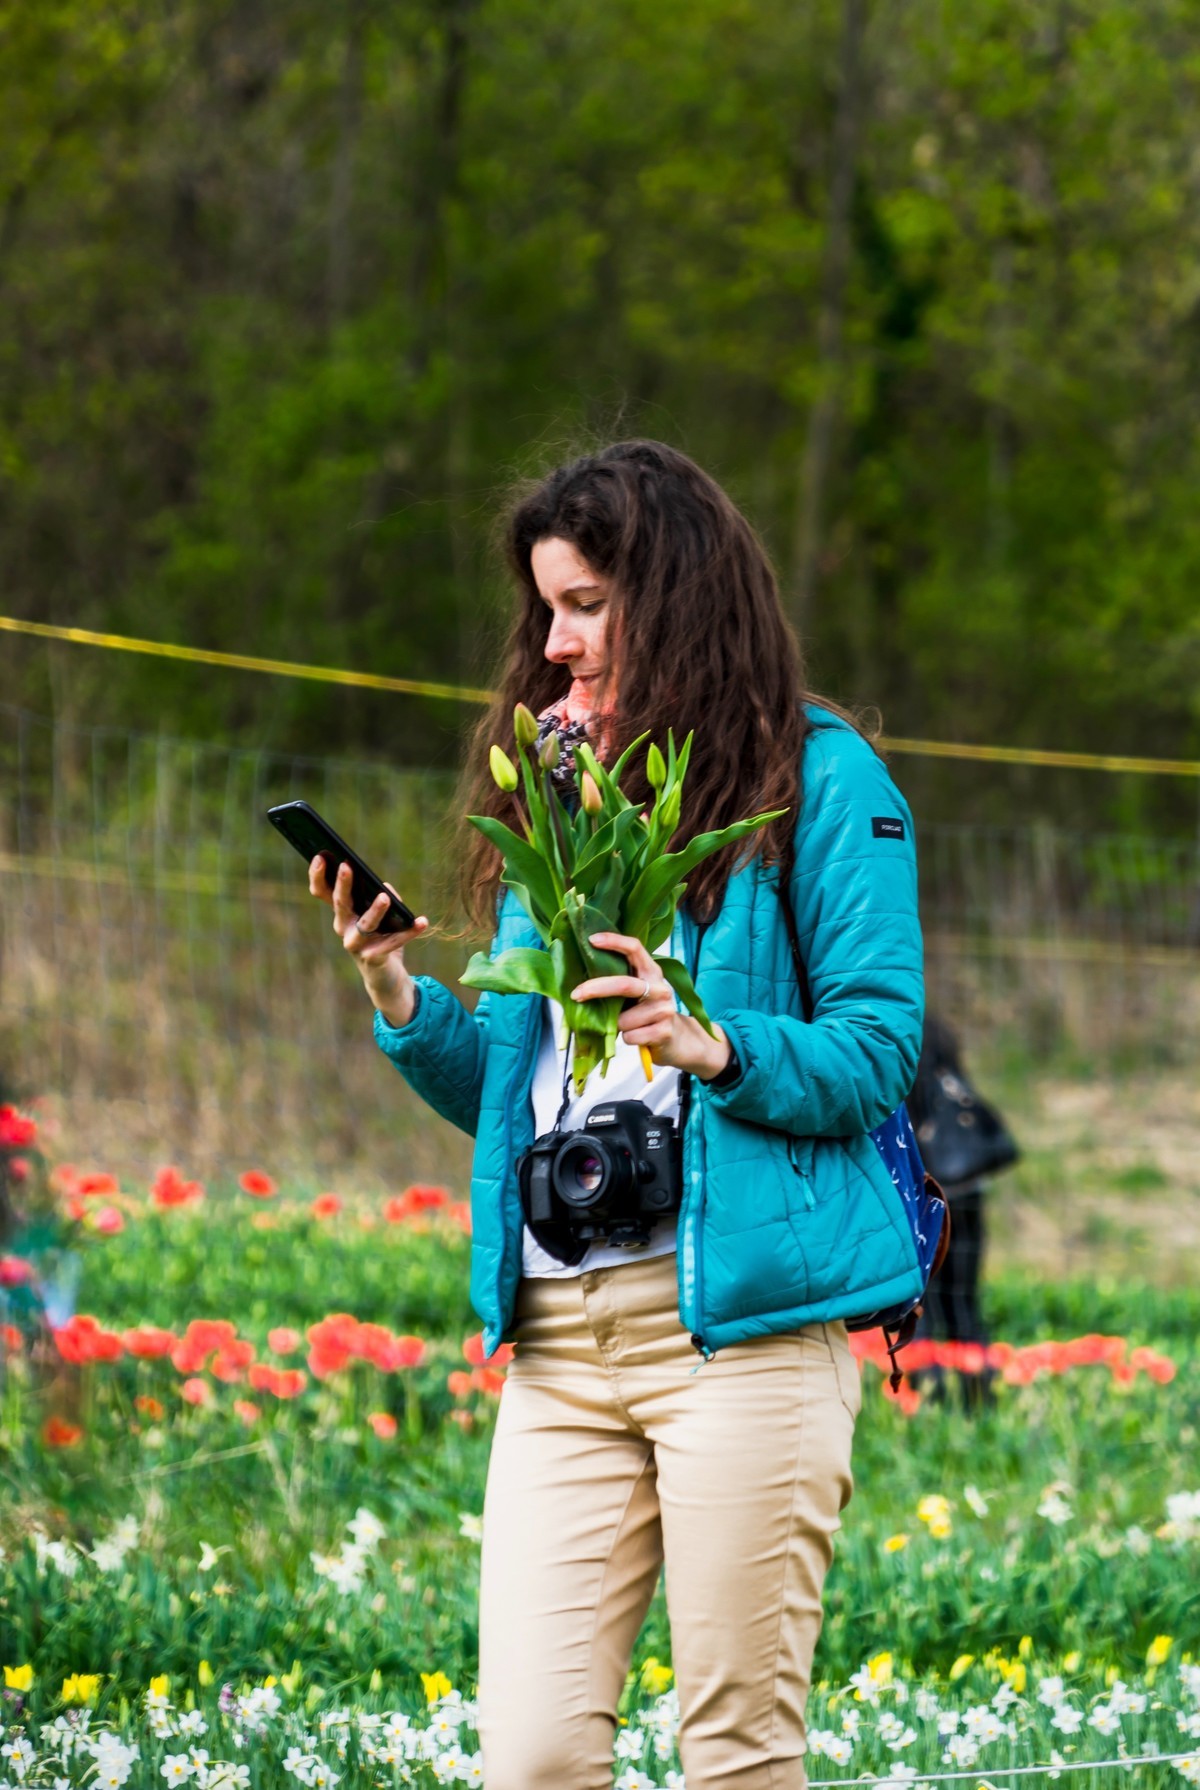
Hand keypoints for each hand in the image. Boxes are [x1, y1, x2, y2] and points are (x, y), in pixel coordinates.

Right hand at [308, 857, 428, 1023]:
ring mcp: (356, 945)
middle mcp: (344, 928)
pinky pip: (392, 942)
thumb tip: (384, 887)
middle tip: (346, 866)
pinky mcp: (373, 958)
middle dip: (343, 884)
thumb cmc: (380, 938)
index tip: (320, 856)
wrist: (384, 977)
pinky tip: (422, 921)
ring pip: (365, 924)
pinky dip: (408, 932)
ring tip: (385, 898)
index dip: (318, 875)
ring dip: (375, 910)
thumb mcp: (380, 915)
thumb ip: (381, 896)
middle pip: (340, 903)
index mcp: (342, 913)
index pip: (323, 892)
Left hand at [571, 930, 731, 1080]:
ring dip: (616, 1026)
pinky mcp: (664, 1031)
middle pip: (623, 984)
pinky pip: (630, 1036)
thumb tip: (582, 984)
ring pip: (623, 1020)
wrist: (675, 1040)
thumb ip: (618, 984)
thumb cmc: (646, 1013)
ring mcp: (664, 1010)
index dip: (614, 941)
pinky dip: (626, 1038)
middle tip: (575, 994)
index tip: (591, 940)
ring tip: (629, 1026)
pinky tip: (638, 1036)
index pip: (635, 948)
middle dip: (596, 989)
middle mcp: (660, 987)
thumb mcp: (635, 994)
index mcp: (651, 972)